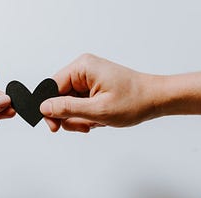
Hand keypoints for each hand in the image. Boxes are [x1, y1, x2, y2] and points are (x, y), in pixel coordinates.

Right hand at [40, 54, 157, 131]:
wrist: (156, 99)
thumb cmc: (134, 100)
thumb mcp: (98, 109)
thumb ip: (68, 108)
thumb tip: (44, 107)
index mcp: (82, 67)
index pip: (51, 87)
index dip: (50, 109)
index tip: (54, 127)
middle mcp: (83, 70)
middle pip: (60, 97)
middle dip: (70, 116)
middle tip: (84, 126)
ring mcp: (88, 79)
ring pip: (69, 104)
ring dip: (80, 118)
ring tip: (96, 122)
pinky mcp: (93, 87)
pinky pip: (80, 104)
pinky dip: (87, 115)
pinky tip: (99, 118)